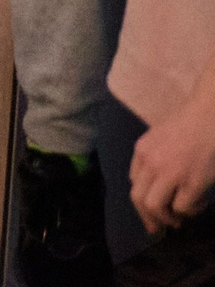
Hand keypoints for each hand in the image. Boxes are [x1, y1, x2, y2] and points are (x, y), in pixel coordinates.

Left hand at [132, 87, 214, 234]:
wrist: (211, 116)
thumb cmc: (192, 125)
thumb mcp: (161, 138)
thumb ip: (153, 157)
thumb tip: (155, 186)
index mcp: (142, 150)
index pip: (135, 183)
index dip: (143, 200)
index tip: (153, 210)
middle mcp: (151, 162)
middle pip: (138, 198)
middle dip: (149, 217)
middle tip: (160, 226)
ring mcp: (170, 173)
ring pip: (155, 207)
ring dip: (166, 218)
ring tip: (179, 218)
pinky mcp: (192, 183)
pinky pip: (182, 207)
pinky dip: (190, 210)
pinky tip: (201, 201)